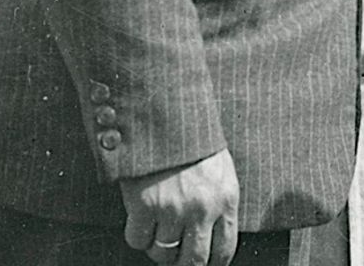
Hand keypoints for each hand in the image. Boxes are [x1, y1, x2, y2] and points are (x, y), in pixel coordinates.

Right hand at [121, 148, 239, 265]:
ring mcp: (173, 208)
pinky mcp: (145, 205)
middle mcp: (203, 208)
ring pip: (162, 254)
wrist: (165, 113)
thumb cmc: (192, 140)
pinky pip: (138, 240)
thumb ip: (219, 202)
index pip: (224, 249)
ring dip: (157, 246)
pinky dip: (137, 233)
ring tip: (157, 226)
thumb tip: (213, 239)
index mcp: (226, 197)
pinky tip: (140, 214)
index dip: (211, 263)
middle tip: (174, 258)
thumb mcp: (220, 168)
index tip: (202, 264)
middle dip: (182, 264)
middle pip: (193, 261)